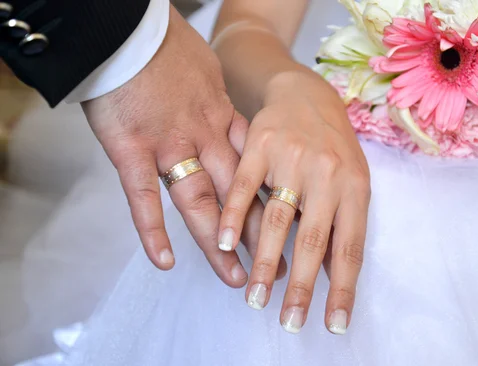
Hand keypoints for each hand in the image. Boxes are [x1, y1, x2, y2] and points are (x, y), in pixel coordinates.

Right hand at [82, 6, 268, 286]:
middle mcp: (202, 136)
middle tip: (279, 265)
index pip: (253, 168)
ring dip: (219, 243)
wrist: (128, 24)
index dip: (269, 199)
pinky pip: (143, 197)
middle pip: (237, 193)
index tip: (288, 224)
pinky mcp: (130, 148)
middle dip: (257, 232)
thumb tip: (220, 104)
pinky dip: (152, 230)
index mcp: (220, 117)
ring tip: (238, 278)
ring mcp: (167, 145)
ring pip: (200, 203)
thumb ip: (214, 95)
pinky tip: (165, 261)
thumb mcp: (204, 68)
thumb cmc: (163, 42)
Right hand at [218, 69, 370, 333]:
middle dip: (301, 287)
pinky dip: (232, 216)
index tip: (335, 325)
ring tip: (254, 296)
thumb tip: (334, 276)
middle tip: (290, 322)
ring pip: (277, 217)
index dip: (343, 289)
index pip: (350, 248)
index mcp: (355, 187)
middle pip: (313, 239)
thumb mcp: (351, 181)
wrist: (307, 94)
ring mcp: (293, 158)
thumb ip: (341, 224)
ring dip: (263, 261)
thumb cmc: (334, 145)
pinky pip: (245, 186)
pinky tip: (222, 244)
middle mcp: (328, 173)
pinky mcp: (261, 144)